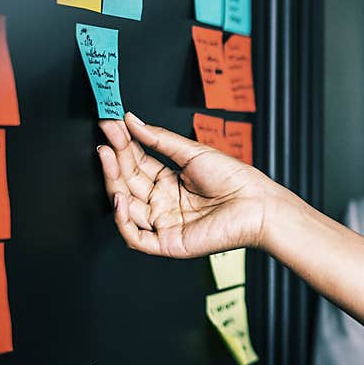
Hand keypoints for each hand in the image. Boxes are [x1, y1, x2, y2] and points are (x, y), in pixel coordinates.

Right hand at [97, 112, 272, 257]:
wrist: (257, 204)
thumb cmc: (235, 180)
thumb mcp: (193, 153)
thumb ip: (160, 139)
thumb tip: (132, 121)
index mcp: (170, 183)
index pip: (137, 164)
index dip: (122, 145)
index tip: (110, 124)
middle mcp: (164, 203)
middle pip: (128, 183)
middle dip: (114, 160)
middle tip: (106, 138)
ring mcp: (164, 223)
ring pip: (126, 207)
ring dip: (113, 183)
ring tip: (109, 157)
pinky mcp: (168, 243)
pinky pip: (135, 237)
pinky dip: (122, 220)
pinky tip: (120, 197)